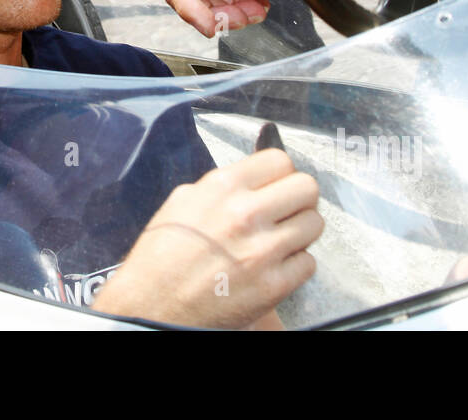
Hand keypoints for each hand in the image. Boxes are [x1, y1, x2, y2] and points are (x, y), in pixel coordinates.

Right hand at [94, 149, 321, 328]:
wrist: (153, 306)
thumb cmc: (162, 257)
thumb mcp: (183, 201)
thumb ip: (223, 186)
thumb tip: (254, 180)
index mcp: (222, 187)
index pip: (280, 161)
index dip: (281, 174)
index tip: (277, 185)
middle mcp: (246, 213)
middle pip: (307, 188)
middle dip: (299, 199)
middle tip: (287, 211)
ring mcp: (263, 250)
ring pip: (314, 224)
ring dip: (300, 232)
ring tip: (281, 240)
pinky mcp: (274, 285)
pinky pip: (308, 263)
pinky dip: (295, 265)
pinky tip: (274, 267)